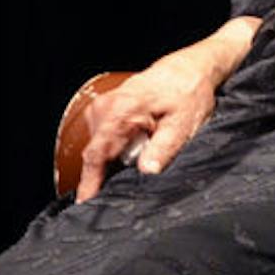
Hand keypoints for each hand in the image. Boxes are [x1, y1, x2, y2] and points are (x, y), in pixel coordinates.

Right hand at [72, 16, 259, 202]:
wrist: (188, 69)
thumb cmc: (187, 93)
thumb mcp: (184, 123)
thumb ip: (164, 148)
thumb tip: (147, 172)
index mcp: (121, 110)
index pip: (97, 153)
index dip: (89, 182)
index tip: (86, 205)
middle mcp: (106, 107)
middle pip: (96, 154)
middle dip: (105, 177)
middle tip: (126, 191)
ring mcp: (104, 107)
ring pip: (100, 148)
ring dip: (113, 164)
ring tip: (139, 163)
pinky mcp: (107, 110)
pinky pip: (104, 140)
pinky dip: (116, 152)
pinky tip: (135, 152)